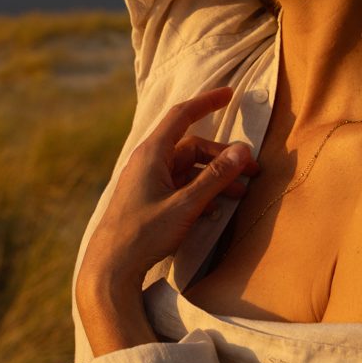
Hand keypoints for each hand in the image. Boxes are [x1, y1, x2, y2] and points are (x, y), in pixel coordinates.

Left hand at [75, 87, 259, 306]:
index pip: (182, 115)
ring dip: (215, 177)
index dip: (207, 102)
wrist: (109, 269)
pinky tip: (216, 209)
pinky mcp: (148, 200)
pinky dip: (200, 191)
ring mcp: (148, 182)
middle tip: (252, 171)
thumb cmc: (143, 234)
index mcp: (152, 154)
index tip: (229, 93)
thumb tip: (243, 150)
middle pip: (192, 147)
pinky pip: (180, 186)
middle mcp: (148, 162)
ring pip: (188, 169)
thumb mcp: (186, 205)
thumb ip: (216, 177)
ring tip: (240, 193)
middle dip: (223, 157)